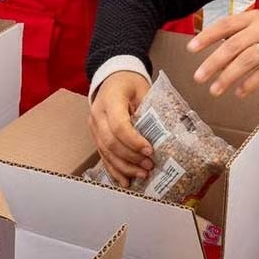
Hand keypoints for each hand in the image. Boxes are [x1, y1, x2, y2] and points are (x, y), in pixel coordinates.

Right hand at [88, 71, 152, 186]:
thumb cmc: (130, 83)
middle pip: (111, 142)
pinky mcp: (95, 136)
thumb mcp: (143, 89)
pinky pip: (103, 156)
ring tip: (142, 174)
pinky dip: (114, 170)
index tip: (150, 150)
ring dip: (124, 167)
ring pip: (105, 152)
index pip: (119, 125)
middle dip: (131, 157)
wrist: (113, 77)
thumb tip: (165, 134)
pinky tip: (125, 181)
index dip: (134, 141)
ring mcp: (94, 127)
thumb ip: (150, 109)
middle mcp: (98, 114)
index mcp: (110, 99)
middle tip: (149, 166)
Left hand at [189, 9, 258, 97]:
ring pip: (247, 60)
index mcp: (255, 18)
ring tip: (215, 90)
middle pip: (233, 46)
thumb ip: (241, 34)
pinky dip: (250, 84)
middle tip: (199, 77)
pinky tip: (240, 92)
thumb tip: (215, 49)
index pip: (226, 25)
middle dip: (213, 63)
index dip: (207, 37)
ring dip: (228, 77)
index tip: (191, 49)